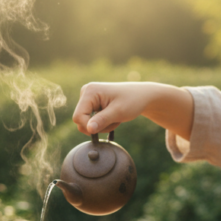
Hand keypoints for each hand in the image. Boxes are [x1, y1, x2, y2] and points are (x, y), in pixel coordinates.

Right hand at [73, 82, 193, 138]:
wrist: (142, 96)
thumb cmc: (132, 101)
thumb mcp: (118, 112)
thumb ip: (102, 120)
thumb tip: (88, 129)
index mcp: (89, 91)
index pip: (78, 117)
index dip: (89, 127)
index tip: (105, 128)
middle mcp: (86, 92)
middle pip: (81, 120)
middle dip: (98, 126)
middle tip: (114, 121)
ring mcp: (88, 98)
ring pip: (87, 122)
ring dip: (103, 125)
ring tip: (116, 118)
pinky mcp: (92, 103)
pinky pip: (92, 120)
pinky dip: (104, 123)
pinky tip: (113, 117)